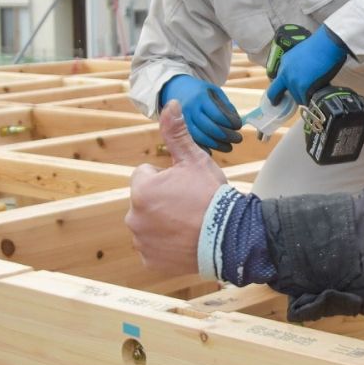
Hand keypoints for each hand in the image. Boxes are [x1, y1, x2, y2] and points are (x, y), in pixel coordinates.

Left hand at [126, 100, 227, 274]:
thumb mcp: (195, 159)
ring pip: (149, 223)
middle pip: (145, 200)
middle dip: (162, 200)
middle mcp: (134, 217)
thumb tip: (170, 102)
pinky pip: (153, 247)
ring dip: (163, 222)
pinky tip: (185, 240)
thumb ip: (176, 132)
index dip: (167, 178)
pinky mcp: (150, 261)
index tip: (185, 187)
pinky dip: (165, 245)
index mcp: (141, 190)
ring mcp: (141, 241)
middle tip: (189, 206)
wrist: (229, 236)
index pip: (145, 175)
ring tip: (189, 223)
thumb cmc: (211, 195)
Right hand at [159, 74, 242, 151]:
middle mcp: (190, 109)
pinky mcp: (177, 131)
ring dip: (217, 145)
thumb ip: (226, 107)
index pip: (218, 114)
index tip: (238, 126)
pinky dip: (204, 149)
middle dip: (227, 136)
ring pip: (200, 137)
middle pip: (210, 127)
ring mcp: (182, 121)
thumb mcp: (215, 93)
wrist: (177, 90)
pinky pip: (192, 143)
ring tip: (229, 146)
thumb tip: (236, 124)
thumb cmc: (201, 93)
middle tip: (238, 139)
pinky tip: (213, 150)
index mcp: (201, 98)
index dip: (230, 123)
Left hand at [267, 26, 348, 105]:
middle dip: (294, 95)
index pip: (274, 83)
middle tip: (302, 95)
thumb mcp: (301, 54)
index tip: (280, 98)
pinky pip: (305, 99)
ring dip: (304, 97)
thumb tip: (302, 76)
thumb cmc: (320, 46)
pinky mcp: (303, 86)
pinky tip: (316, 94)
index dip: (277, 93)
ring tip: (314, 90)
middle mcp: (285, 72)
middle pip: (285, 92)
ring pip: (296, 97)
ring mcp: (293, 80)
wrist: (327, 43)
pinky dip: (310, 99)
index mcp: (284, 63)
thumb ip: (296, 66)